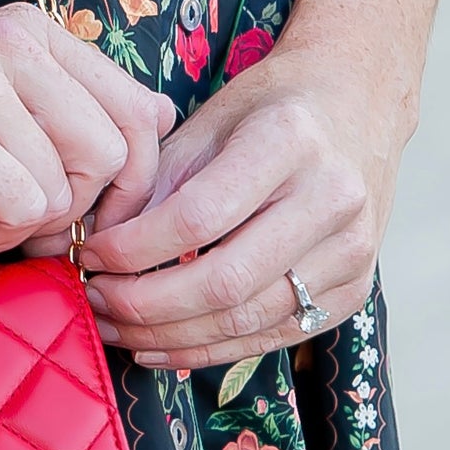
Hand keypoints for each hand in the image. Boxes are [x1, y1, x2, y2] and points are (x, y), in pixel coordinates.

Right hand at [0, 3, 176, 252]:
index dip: (125, 184)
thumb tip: (164, 122)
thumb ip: (70, 108)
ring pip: (66, 195)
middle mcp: (15, 43)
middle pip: (116, 160)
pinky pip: (19, 215)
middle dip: (69, 210)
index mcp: (33, 32)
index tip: (71, 209)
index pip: (145, 115)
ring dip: (13, 226)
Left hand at [76, 42, 402, 368]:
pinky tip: (158, 344)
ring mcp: (352, 252)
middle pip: (224, 281)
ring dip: (168, 335)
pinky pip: (272, 336)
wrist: (360, 100)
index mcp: (289, 142)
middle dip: (144, 303)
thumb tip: (99, 244)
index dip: (133, 248)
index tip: (90, 254)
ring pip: (246, 320)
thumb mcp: (208, 121)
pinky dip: (208, 349)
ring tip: (114, 324)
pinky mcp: (354, 290)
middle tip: (94, 298)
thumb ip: (156, 182)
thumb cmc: (271, 106)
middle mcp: (332, 200)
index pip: (197, 217)